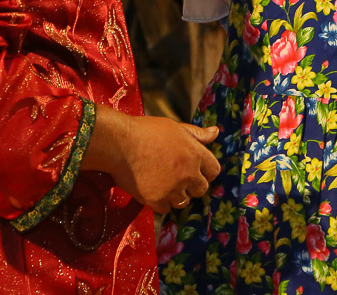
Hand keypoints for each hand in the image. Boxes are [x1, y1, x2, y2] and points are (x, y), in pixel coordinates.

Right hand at [82, 107, 220, 214]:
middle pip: (201, 189)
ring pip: (184, 201)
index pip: (214, 170)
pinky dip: (160, 203)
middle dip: (192, 185)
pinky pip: (165, 209)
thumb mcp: (175, 127)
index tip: (195, 169)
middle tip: (178, 177)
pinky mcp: (156, 200)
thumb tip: (215, 132)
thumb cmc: (147, 131)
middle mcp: (188, 173)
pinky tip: (153, 190)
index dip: (205, 171)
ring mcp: (173, 188)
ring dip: (176, 195)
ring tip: (163, 183)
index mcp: (195, 153)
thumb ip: (197, 134)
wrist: (120, 144)